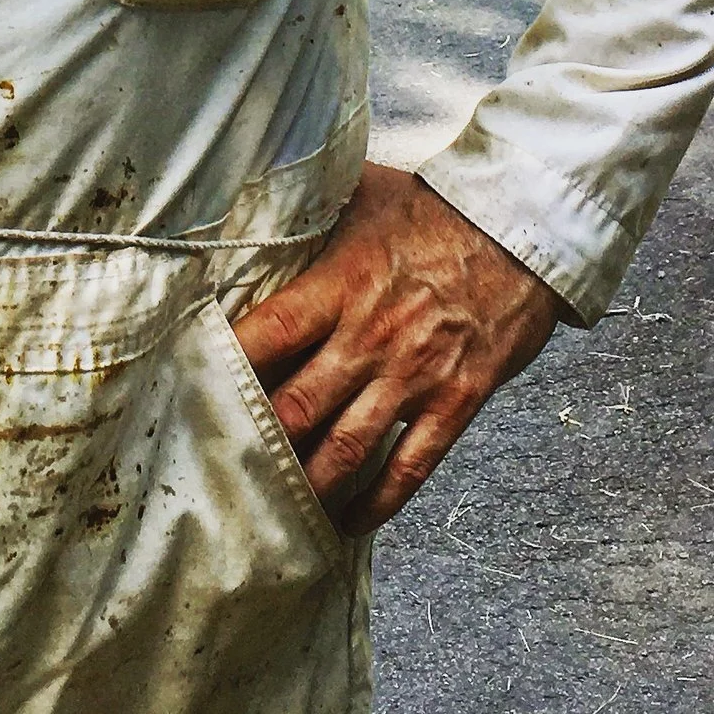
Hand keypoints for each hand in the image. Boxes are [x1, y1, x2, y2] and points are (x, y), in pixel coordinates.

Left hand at [231, 162, 561, 533]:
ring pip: (346, 449)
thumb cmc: (435, 208)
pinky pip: (410, 467)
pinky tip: (350, 521)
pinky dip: (378, 502)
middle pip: (297, 406)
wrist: (520, 229)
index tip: (193, 390)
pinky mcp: (455, 402)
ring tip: (276, 510)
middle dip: (257, 443)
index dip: (225, 367)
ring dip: (308, 485)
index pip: (267, 333)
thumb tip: (254, 199)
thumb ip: (310, 210)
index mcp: (340, 285)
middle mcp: (370, 338)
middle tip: (223, 469)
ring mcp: (414, 376)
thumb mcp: (362, 192)